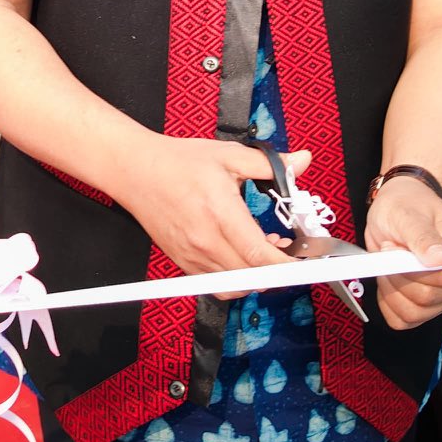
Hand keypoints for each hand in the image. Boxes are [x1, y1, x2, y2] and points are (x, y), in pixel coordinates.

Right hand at [114, 137, 307, 297]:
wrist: (134, 171)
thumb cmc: (178, 162)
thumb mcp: (228, 155)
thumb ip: (269, 164)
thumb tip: (303, 161)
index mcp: (220, 212)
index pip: (260, 255)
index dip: (288, 264)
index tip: (306, 260)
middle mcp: (205, 241)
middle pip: (253, 276)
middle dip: (278, 269)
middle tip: (290, 249)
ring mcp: (192, 256)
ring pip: (236, 286)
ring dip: (258, 275)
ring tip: (266, 250)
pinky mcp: (183, 263)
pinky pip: (217, 286)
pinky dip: (237, 279)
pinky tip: (242, 255)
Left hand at [365, 176, 441, 329]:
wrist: (397, 209)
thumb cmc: (406, 206)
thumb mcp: (408, 214)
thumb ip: (422, 237)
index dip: (412, 269)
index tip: (393, 248)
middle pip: (426, 299)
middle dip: (397, 276)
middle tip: (388, 251)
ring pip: (414, 313)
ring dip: (391, 290)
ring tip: (388, 264)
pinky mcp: (424, 306)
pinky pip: (404, 320)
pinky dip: (388, 303)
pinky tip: (387, 282)